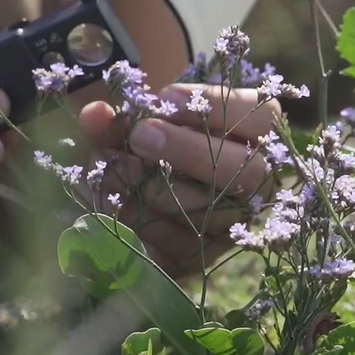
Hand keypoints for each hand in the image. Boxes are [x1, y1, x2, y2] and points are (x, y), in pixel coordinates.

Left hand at [78, 84, 280, 280]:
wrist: (130, 202)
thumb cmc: (145, 146)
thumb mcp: (133, 126)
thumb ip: (118, 118)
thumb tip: (94, 114)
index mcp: (252, 140)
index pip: (261, 117)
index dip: (214, 105)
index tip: (165, 96)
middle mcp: (252, 186)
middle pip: (244, 170)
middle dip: (188, 150)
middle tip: (140, 136)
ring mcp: (228, 226)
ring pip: (208, 211)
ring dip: (152, 187)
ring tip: (109, 164)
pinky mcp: (197, 258)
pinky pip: (173, 246)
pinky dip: (135, 221)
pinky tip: (105, 198)